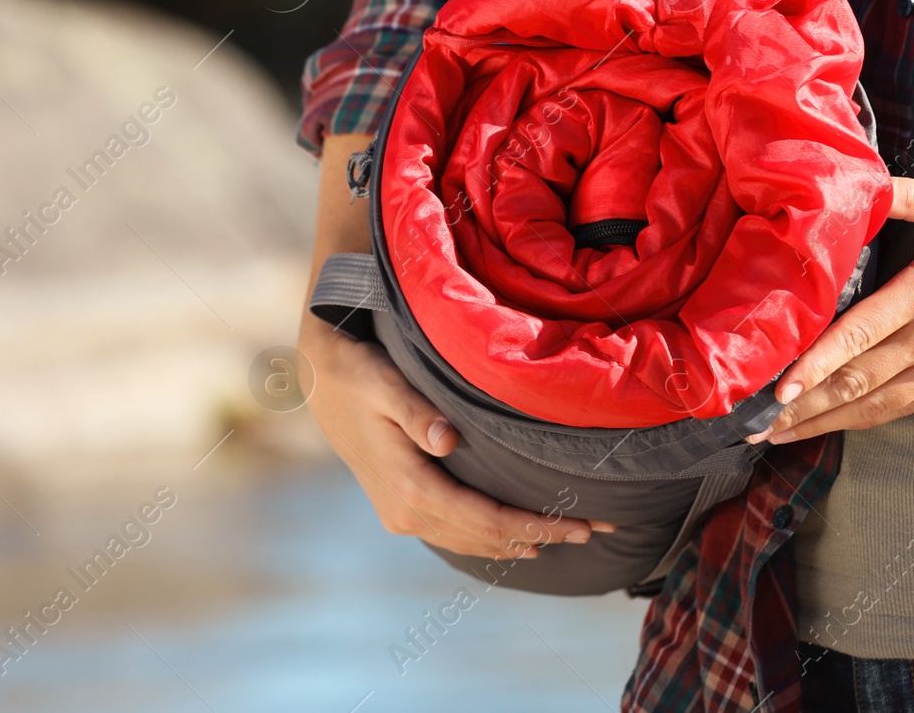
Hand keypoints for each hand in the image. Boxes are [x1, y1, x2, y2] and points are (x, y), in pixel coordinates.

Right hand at [297, 313, 613, 557]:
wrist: (318, 380)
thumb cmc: (358, 372)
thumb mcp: (385, 382)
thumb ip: (417, 411)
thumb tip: (446, 439)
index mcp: (408, 487)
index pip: (486, 520)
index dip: (535, 526)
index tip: (579, 525)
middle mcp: (405, 512)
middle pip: (485, 538)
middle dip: (542, 535)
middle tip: (595, 530)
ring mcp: (401, 515)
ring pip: (471, 541)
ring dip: (521, 541)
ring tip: (568, 537)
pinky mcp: (401, 507)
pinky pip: (456, 532)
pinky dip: (492, 538)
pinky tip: (518, 538)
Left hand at [748, 177, 913, 444]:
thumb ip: (911, 194)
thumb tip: (860, 180)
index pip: (861, 335)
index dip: (818, 365)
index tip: (782, 389)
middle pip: (858, 382)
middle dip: (804, 408)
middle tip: (755, 427)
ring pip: (876, 405)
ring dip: (825, 423)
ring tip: (779, 437)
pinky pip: (902, 407)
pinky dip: (862, 420)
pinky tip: (834, 425)